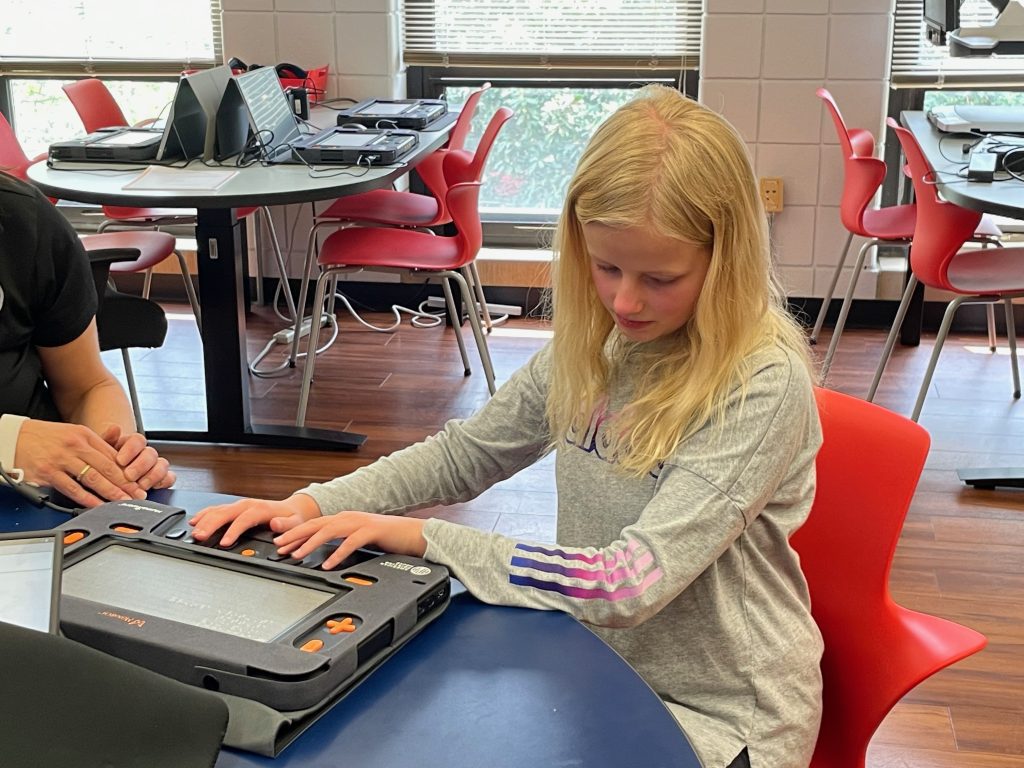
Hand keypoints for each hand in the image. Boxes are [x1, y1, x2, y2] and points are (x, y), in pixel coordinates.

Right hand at [14, 419, 143, 507]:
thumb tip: (116, 458)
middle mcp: (75, 446)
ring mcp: (62, 459)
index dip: (128, 469)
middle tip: (138, 494)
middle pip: (107, 467)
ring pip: (93, 478)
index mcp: (84, 435)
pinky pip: (72, 488)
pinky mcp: (49, 473)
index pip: (113, 454)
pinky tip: (98, 505)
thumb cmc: (44, 438)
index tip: (139, 480)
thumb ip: (94, 446)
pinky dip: (87, 499)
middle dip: (125, 483)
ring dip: (111, 492)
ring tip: (123, 501)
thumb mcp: (72, 434)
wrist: (14, 437)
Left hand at [101, 425, 174, 492]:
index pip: (138, 440)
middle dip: (140, 466)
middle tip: (129, 476)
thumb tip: (115, 428)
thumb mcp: (100, 451)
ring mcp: (155, 466)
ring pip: (162, 465)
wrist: (108, 477)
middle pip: (151, 453)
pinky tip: (152, 487)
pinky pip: (169, 478)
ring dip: (152, 475)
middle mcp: (145, 453)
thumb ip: (107, 439)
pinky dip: (163, 482)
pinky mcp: (161, 479)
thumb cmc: (104, 462)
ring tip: (140, 486)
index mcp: (132, 444)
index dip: (131, 449)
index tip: (120, 460)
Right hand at [190, 494, 321, 546]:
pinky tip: (195, 521)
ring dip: (205, 519)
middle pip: (226, 513)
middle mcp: (248, 505)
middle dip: (211, 524)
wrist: (293, 509)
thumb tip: (276, 524)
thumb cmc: (293, 518)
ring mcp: (240, 505)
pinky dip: (205, 514)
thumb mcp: (296, 523)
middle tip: (200, 536)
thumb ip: (286, 525)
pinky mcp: (235, 508)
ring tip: (194, 531)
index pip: (244, 519)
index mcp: (262, 509)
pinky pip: (217, 509)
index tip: (224, 542)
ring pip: (219, 510)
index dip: (233, 530)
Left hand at [274, 511, 426, 569]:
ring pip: (329, 531)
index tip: (280, 543)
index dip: (295, 533)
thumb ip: (342, 542)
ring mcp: (360, 523)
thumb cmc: (387, 538)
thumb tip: (324, 554)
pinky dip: (337, 553)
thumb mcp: (359, 539)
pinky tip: (328, 564)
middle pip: (316, 525)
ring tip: (297, 555)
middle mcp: (349, 518)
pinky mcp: (372, 531)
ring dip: (311, 543)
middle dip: (295, 535)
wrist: (413, 533)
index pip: (314, 525)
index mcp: (345, 519)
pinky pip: (351, 542)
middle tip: (280, 546)